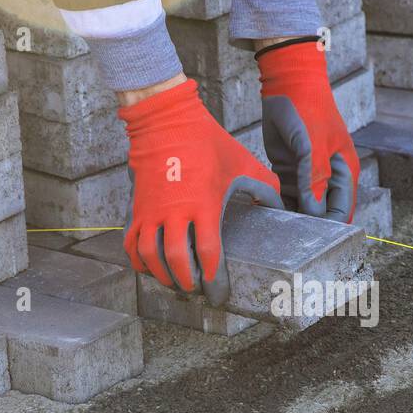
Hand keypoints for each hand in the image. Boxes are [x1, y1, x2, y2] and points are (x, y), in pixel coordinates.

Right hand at [119, 78, 280, 305]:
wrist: (166, 121)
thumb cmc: (207, 143)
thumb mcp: (242, 164)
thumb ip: (265, 187)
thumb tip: (281, 207)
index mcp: (204, 204)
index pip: (208, 251)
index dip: (214, 276)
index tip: (218, 289)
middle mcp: (175, 212)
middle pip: (176, 261)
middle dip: (187, 282)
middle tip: (196, 290)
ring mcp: (152, 211)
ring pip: (150, 256)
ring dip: (162, 275)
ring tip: (175, 283)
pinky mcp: (137, 208)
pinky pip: (131, 243)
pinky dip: (138, 261)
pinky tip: (150, 268)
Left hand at [257, 39, 360, 222]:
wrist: (287, 83)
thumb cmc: (308, 110)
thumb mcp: (313, 147)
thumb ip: (315, 181)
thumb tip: (314, 215)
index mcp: (343, 174)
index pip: (340, 213)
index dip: (327, 230)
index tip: (307, 240)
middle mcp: (327, 179)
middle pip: (320, 214)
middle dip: (305, 226)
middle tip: (284, 235)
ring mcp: (307, 176)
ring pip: (300, 208)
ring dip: (288, 216)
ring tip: (271, 227)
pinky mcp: (287, 171)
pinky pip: (284, 196)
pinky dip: (276, 204)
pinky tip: (263, 211)